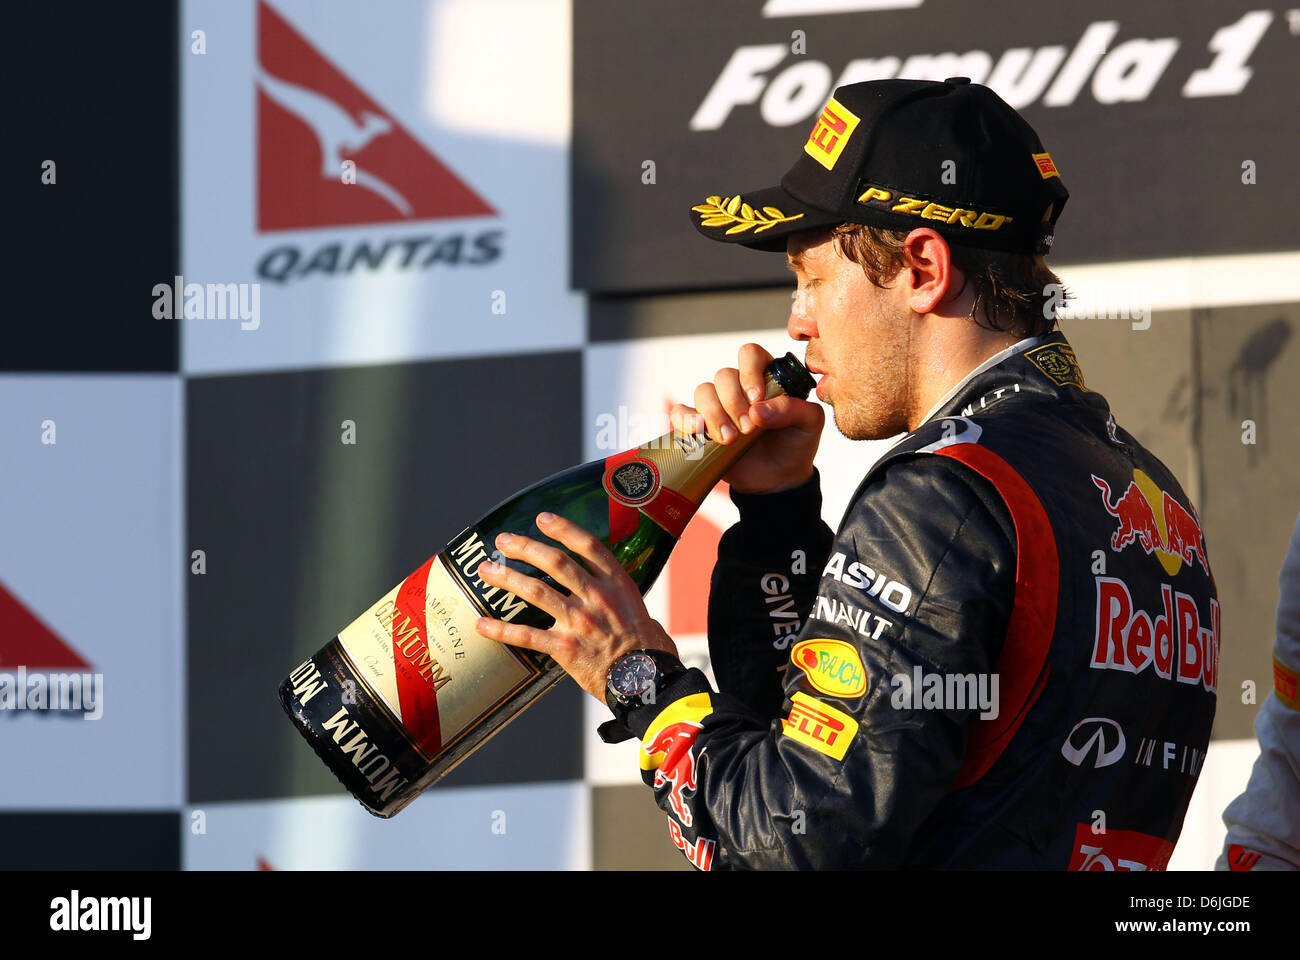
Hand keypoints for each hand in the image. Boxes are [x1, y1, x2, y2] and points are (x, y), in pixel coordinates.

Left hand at [473, 512, 678, 700]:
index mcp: (617, 584)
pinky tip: (481, 624)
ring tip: (486, 570)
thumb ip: (624, 602)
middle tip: (503, 541)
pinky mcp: (564, 648)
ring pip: (535, 591)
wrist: (646, 682)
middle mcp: (596, 597)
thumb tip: (618, 603)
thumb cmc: (651, 651)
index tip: (542, 519)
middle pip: (555, 562)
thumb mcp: (644, 613)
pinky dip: (501, 629)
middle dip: (525, 547)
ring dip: (507, 578)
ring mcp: (579, 621)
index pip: (587, 546)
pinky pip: (526, 635)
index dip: (563, 529)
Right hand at [668, 342, 823, 494]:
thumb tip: (758, 410)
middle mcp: (739, 387)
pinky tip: (698, 431)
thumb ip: (793, 410)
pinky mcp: (700, 426)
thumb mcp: (810, 424)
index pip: (750, 355)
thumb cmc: (796, 444)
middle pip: (723, 375)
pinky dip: (685, 419)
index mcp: (766, 377)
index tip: (756, 399)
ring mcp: (718, 405)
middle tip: (748, 429)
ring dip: (714, 414)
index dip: (749, 372)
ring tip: (729, 440)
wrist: (778, 480)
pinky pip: (681, 412)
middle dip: (733, 402)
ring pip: (703, 391)